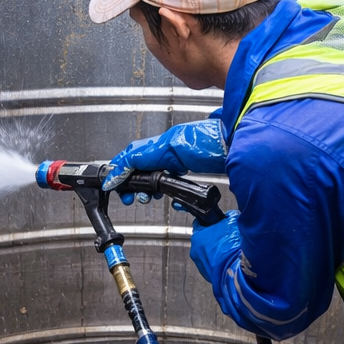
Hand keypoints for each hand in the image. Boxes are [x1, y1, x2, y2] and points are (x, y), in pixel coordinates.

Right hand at [102, 119, 226, 204]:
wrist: (232, 145)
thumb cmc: (205, 141)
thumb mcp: (166, 148)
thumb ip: (140, 159)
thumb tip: (117, 172)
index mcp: (158, 145)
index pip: (129, 158)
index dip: (118, 173)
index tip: (111, 186)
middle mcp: (167, 152)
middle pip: (141, 171)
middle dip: (133, 186)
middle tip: (130, 198)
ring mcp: (179, 163)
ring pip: (156, 180)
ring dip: (150, 191)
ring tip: (149, 198)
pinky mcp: (192, 173)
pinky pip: (175, 186)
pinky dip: (173, 197)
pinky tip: (176, 202)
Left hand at [190, 210, 241, 283]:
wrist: (239, 269)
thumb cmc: (234, 246)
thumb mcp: (233, 222)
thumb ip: (228, 218)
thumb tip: (230, 217)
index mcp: (198, 236)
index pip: (200, 224)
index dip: (210, 223)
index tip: (218, 222)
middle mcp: (196, 252)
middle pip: (205, 241)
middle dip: (216, 238)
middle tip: (228, 237)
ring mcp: (201, 266)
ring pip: (209, 255)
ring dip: (218, 252)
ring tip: (232, 251)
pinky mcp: (210, 277)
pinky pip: (214, 267)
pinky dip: (221, 263)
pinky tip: (231, 261)